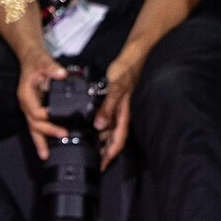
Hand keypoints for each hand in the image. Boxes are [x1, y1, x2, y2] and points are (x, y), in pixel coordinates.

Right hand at [14, 45, 66, 160]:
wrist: (30, 60)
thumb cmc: (35, 62)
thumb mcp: (43, 61)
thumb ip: (51, 67)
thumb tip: (61, 73)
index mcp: (26, 94)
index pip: (35, 110)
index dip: (46, 116)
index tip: (57, 119)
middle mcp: (26, 104)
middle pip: (34, 123)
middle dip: (47, 131)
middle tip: (62, 135)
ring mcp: (30, 108)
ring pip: (33, 128)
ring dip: (40, 141)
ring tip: (45, 154)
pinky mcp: (34, 110)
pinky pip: (36, 126)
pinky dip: (41, 137)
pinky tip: (46, 148)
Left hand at [94, 43, 146, 170]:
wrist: (134, 55)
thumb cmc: (127, 70)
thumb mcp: (115, 89)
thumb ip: (108, 107)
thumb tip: (100, 126)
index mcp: (123, 114)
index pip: (117, 141)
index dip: (109, 155)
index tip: (100, 166)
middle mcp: (122, 114)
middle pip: (113, 139)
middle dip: (103, 151)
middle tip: (90, 160)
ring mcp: (119, 108)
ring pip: (109, 129)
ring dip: (100, 139)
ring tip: (87, 147)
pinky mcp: (115, 101)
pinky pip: (106, 118)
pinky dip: (99, 125)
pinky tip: (90, 126)